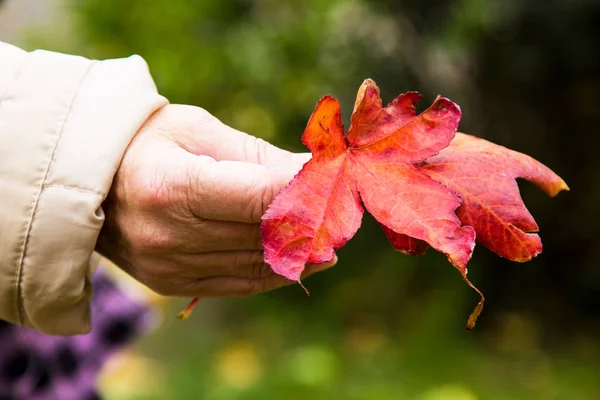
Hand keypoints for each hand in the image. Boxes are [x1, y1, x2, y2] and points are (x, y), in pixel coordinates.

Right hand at [97, 104, 335, 297]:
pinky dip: (278, 270)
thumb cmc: (146, 140)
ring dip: (305, 250)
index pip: (261, 196)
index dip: (307, 189)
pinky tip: (306, 257)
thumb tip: (315, 171)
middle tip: (348, 208)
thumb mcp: (198, 130)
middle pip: (265, 233)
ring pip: (259, 263)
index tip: (340, 179)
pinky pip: (241, 283)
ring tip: (337, 235)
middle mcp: (169, 235)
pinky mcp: (173, 283)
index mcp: (173, 187)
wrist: (88, 181)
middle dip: (315, 219)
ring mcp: (170, 266)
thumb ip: (258, 156)